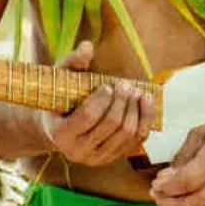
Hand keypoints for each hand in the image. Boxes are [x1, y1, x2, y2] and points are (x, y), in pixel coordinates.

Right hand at [36, 42, 153, 164]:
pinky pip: (137, 141)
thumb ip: (71, 62)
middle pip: (110, 125)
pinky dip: (145, 119)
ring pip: (126, 134)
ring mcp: (97, 158)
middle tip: (125, 84)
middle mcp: (78, 152)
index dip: (101, 99)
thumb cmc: (60, 98)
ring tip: (137, 91)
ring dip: (136, 109)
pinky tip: (145, 101)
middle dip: (121, 101)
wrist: (59, 127)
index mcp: (60, 134)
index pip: (87, 117)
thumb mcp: (60, 79)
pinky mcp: (113, 158)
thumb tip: (87, 47)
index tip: (108, 85)